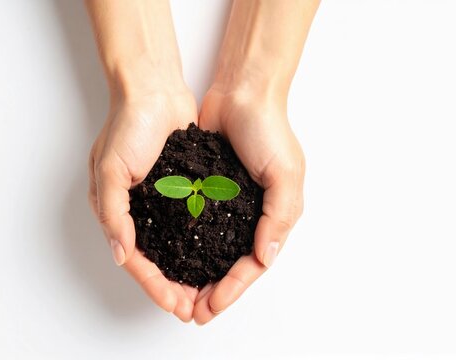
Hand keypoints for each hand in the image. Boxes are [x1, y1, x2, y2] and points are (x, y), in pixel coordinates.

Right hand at [88, 89, 199, 321]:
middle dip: (172, 286)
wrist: (154, 90)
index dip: (154, 285)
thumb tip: (120, 254)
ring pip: (174, 247)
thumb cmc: (128, 125)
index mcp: (115, 209)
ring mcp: (159, 201)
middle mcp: (137, 210)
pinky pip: (187, 225)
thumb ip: (113, 212)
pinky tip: (211, 257)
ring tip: (205, 292)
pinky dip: (197, 244)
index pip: (135, 260)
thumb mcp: (110, 169)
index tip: (175, 304)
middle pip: (155, 260)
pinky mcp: (179, 188)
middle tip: (194, 308)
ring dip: (186, 271)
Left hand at [195, 86, 305, 323]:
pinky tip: (169, 258)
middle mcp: (249, 215)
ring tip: (177, 294)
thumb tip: (266, 257)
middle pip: (229, 264)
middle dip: (212, 290)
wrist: (242, 93)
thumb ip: (279, 215)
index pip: (252, 264)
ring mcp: (226, 204)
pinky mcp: (205, 190)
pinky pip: (193, 224)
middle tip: (189, 312)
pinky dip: (183, 244)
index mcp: (272, 216)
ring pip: (208, 250)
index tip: (210, 307)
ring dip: (196, 274)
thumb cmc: (269, 130)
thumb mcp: (286, 173)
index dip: (232, 288)